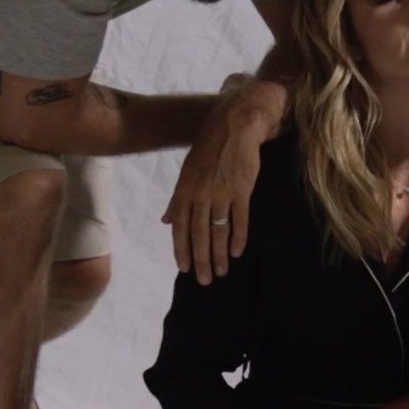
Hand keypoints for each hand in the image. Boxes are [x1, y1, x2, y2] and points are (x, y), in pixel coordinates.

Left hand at [163, 96, 265, 284]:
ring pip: (218, 231)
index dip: (182, 249)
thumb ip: (177, 199)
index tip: (185, 269)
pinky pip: (239, 219)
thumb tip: (166, 220)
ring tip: (222, 272)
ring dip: (219, 254)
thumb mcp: (186, 172)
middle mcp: (201, 195)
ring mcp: (222, 193)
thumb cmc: (208, 150)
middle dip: (201, 259)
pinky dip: (238, 237)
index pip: (180, 227)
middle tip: (205, 280)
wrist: (234, 128)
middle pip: (199, 234)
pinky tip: (237, 252)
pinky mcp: (242, 190)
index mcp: (184, 191)